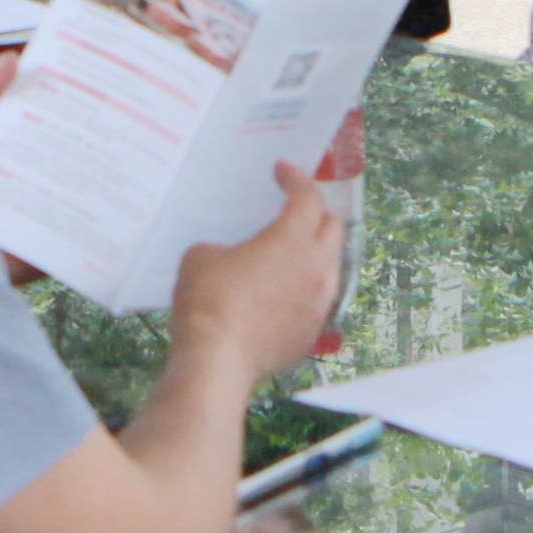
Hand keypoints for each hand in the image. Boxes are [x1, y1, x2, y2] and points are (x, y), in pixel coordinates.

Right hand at [166, 159, 343, 380]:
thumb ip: (223, 247)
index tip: (283, 172)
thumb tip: (228, 258)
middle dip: (316, 212)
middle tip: (296, 208)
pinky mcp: (310, 335)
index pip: (308, 198)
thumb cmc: (208, 301)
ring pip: (331, 268)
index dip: (296, 179)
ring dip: (315, 253)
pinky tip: (282, 294)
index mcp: (292, 240)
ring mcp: (318, 305)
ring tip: (293, 251)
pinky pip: (316, 302)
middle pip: (332, 229)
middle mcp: (316, 269)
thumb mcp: (201, 256)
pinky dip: (304, 290)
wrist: (217, 361)